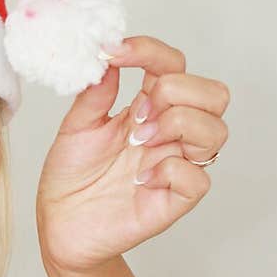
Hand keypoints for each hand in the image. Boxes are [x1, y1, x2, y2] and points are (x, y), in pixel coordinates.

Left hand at [35, 36, 229, 275]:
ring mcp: (175, 165)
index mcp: (147, 108)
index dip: (150, 52)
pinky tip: (140, 179)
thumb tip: (108, 56)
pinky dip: (170, 170)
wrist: (59, 224)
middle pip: (214, 93)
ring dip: (178, 126)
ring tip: (139, 143)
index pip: (173, 66)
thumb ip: (95, 92)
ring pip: (216, 131)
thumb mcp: (75, 126)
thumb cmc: (71, 177)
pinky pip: (198, 178)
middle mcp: (169, 133)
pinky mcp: (174, 200)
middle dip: (177, 92)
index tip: (114, 52)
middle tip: (137, 115)